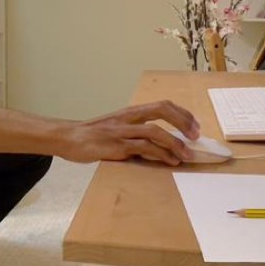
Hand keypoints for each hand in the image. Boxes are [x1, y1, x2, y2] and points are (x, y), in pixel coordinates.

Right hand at [64, 100, 199, 165]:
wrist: (68, 138)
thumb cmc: (94, 135)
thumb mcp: (118, 127)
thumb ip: (137, 131)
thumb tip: (161, 143)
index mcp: (131, 112)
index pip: (162, 105)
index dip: (182, 114)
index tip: (195, 126)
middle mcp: (129, 117)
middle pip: (162, 110)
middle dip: (183, 121)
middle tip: (196, 136)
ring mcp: (122, 131)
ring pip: (155, 131)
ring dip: (175, 142)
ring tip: (187, 154)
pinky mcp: (116, 145)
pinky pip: (142, 147)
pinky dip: (159, 154)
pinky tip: (170, 160)